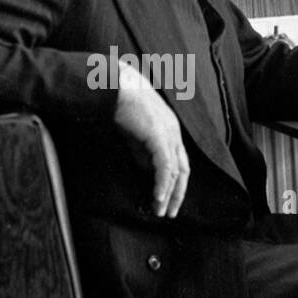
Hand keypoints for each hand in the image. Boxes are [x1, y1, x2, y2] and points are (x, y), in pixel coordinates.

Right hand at [113, 62, 189, 217]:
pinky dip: (162, 184)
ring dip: (169, 194)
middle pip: (183, 170)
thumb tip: (147, 172)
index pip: (178, 162)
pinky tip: (157, 198)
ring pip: (175, 171)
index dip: (174, 184)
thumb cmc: (121, 104)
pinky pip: (165, 167)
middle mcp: (174, 132)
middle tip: (169, 213)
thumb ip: (142, 152)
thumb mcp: (134, 134)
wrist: (114, 85)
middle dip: (177, 194)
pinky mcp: (159, 136)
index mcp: (170, 129)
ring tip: (161, 211)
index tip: (166, 201)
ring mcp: (168, 133)